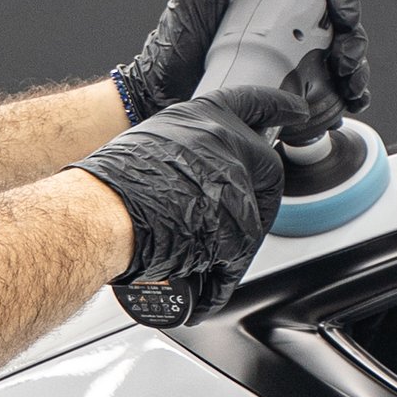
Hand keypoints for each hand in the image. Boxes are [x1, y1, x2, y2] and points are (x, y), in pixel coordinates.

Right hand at [84, 89, 293, 328]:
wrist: (99, 214)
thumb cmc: (109, 185)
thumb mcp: (147, 144)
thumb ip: (182, 152)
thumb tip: (189, 175)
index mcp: (200, 117)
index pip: (253, 102)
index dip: (279, 107)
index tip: (297, 111)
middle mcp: (224, 144)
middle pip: (264, 167)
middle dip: (257, 194)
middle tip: (238, 214)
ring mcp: (234, 185)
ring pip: (251, 221)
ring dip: (228, 244)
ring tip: (198, 258)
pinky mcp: (236, 229)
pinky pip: (236, 262)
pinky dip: (218, 284)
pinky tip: (204, 294)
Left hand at [116, 0, 370, 120]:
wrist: (164, 92)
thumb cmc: (178, 38)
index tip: (345, 15)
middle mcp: (283, 13)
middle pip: (336, 17)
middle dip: (354, 37)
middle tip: (348, 61)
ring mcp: (288, 49)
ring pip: (339, 52)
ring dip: (356, 69)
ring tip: (352, 88)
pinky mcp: (288, 83)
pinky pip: (327, 86)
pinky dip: (345, 95)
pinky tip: (349, 104)